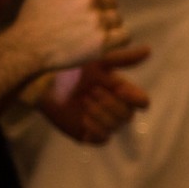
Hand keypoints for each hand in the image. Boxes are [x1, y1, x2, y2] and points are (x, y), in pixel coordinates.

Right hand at [6, 0, 129, 70]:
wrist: (25, 48)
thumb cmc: (34, 15)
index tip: (77, 9)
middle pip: (112, 2)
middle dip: (99, 12)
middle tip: (76, 25)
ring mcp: (96, 19)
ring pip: (117, 20)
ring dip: (106, 28)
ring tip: (82, 35)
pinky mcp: (102, 41)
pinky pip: (125, 36)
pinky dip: (115, 42)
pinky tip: (96, 44)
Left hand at [36, 45, 151, 144]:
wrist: (40, 81)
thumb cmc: (68, 67)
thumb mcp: (97, 61)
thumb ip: (124, 59)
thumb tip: (148, 49)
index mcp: (118, 91)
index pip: (141, 102)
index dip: (136, 99)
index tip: (120, 89)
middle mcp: (112, 108)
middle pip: (128, 115)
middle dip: (110, 103)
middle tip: (90, 90)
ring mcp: (100, 122)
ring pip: (116, 126)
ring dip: (101, 113)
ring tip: (83, 100)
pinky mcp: (87, 134)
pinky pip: (103, 138)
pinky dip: (96, 128)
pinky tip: (83, 117)